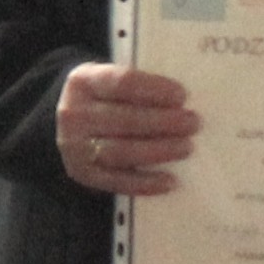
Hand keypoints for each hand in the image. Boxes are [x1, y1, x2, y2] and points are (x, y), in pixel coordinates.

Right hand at [49, 62, 195, 198]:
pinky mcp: (83, 174)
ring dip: (158, 151)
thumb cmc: (105, 97)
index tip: (182, 96)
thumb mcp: (110, 80)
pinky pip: (116, 181)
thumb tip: (183, 101)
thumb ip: (140, 85)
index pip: (121, 83)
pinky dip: (145, 183)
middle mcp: (74, 114)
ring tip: (186, 147)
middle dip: (163, 122)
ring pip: (120, 151)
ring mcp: (76, 147)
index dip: (154, 90)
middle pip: (123, 119)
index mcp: (83, 81)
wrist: (70, 123)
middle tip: (193, 123)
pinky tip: (171, 181)